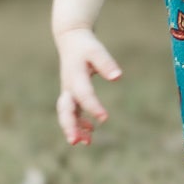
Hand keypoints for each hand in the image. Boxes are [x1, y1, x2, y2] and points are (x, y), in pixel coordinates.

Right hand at [55, 27, 121, 144]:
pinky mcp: (71, 95)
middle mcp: (69, 87)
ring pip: (67, 115)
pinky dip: (79, 124)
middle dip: (70, 126)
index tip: (104, 119)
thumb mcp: (96, 50)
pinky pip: (72, 113)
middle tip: (75, 141)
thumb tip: (118, 77)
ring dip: (74, 129)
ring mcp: (68, 92)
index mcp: (75, 76)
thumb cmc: (86, 46)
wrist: (71, 40)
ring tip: (87, 143)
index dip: (93, 107)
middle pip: (65, 110)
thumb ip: (106, 63)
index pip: (83, 95)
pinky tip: (91, 132)